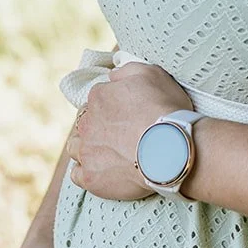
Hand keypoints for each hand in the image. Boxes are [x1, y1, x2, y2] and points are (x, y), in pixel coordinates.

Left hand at [67, 60, 193, 200]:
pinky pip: (77, 175)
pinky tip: (99, 172)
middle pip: (84, 123)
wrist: (172, 150)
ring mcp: (86, 151)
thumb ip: (127, 71)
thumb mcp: (151, 74)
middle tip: (118, 135)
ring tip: (107, 154)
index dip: (112, 107)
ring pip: (75, 148)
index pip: (97, 99)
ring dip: (87, 148)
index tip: (126, 116)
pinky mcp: (90, 177)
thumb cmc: (165, 111)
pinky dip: (85, 172)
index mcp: (99, 97)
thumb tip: (112, 76)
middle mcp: (87, 123)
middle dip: (97, 127)